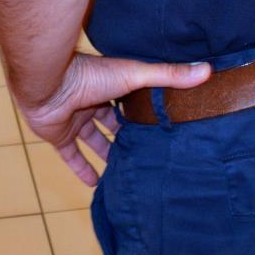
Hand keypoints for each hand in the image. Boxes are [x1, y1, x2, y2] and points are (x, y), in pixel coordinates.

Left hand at [19, 53, 211, 185]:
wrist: (47, 85)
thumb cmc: (91, 75)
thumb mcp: (135, 75)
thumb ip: (168, 76)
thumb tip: (207, 70)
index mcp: (111, 84)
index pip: (131, 100)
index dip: (144, 112)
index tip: (163, 127)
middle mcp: (93, 101)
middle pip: (112, 121)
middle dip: (126, 135)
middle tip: (147, 153)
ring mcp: (75, 119)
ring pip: (93, 139)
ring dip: (107, 153)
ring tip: (127, 170)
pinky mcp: (60, 136)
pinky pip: (72, 156)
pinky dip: (82, 169)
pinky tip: (96, 184)